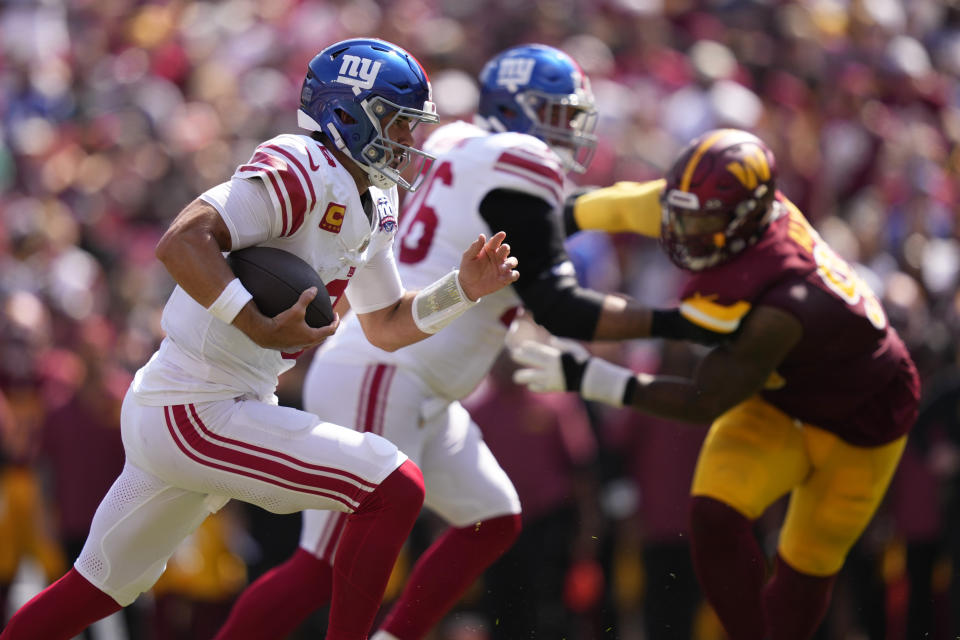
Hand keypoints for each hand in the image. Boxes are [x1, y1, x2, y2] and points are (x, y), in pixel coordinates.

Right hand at [237, 287, 340, 350]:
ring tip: (315, 325)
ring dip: (317, 334)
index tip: (335, 315)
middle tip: (328, 320)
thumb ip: (306, 298)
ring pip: (313, 342)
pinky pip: (302, 344)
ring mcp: (298, 347)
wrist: (264, 334)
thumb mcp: (296, 309)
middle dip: (328, 328)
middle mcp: (307, 344)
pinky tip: (300, 332)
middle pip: (323, 337)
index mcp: (312, 336)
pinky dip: (305, 337)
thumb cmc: (281, 323)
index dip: (336, 322)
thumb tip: (314, 289)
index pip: (331, 330)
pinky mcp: (290, 348)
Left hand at [457, 231, 518, 300]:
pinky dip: (512, 275)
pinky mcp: (506, 278)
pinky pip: (514, 275)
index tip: (502, 234)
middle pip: (506, 249)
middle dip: (506, 249)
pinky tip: (504, 278)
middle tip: (502, 251)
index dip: (499, 237)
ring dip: (510, 263)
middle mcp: (498, 257)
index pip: (496, 241)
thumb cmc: (467, 269)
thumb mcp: (468, 257)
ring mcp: (503, 267)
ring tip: (501, 268)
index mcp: (489, 250)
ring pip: (513, 261)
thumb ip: (475, 247)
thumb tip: (482, 235)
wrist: (468, 286)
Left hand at [512, 338, 635, 406]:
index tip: (522, 345)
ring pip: (532, 377)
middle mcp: (550, 366)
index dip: (529, 347)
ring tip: (516, 377)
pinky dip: (535, 387)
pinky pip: (540, 388)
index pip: (538, 350)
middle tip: (514, 354)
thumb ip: (563, 343)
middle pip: (531, 360)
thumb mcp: (575, 348)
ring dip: (523, 376)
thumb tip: (551, 340)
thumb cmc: (583, 361)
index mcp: (555, 356)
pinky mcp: (553, 387)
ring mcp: (550, 377)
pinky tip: (530, 386)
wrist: (590, 378)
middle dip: (521, 357)